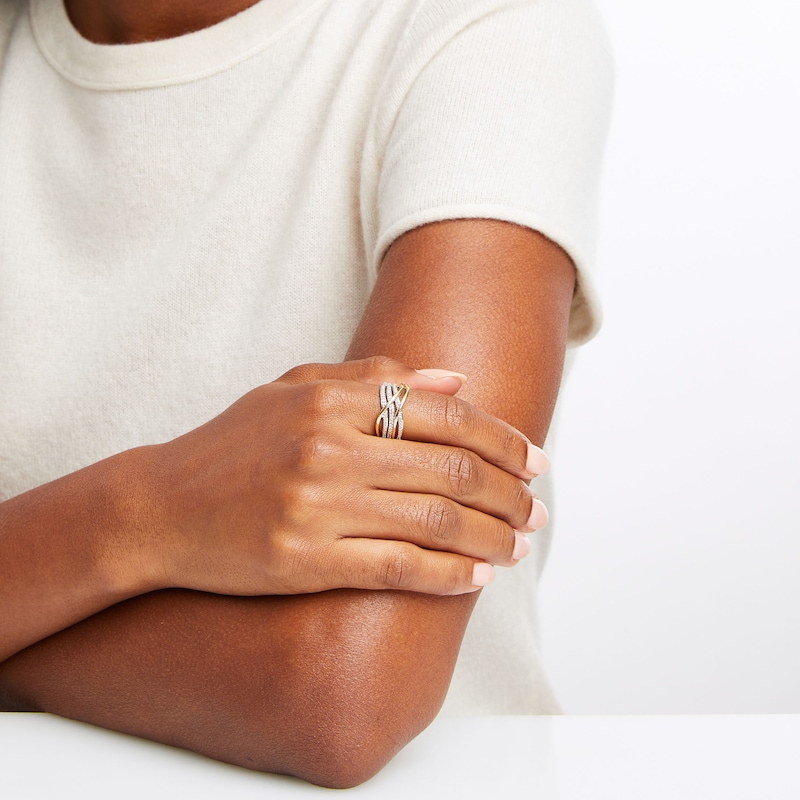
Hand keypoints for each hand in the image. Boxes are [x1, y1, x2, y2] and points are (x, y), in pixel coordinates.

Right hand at [134, 357, 548, 596]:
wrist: (161, 508)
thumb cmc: (232, 445)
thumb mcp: (294, 388)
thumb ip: (375, 376)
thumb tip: (456, 380)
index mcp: (329, 400)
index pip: (442, 414)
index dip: (500, 439)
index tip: (534, 461)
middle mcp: (327, 449)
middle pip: (449, 469)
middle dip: (508, 492)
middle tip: (538, 508)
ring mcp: (316, 507)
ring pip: (434, 521)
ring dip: (491, 536)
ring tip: (519, 544)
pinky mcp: (304, 562)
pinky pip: (396, 568)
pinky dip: (447, 574)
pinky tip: (476, 578)